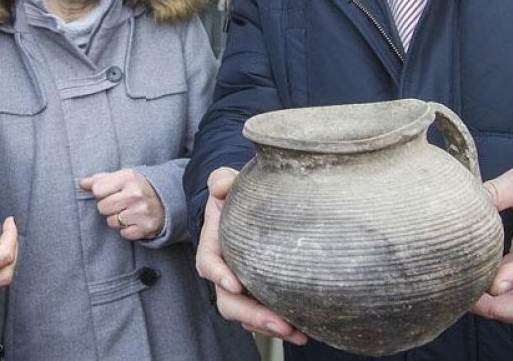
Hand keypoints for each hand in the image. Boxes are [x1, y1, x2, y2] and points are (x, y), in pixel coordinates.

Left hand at [79, 168, 164, 240]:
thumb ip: (100, 179)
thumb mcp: (122, 178)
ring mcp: (142, 211)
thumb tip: (81, 183)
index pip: (97, 190)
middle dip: (108, 207)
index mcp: (128, 177)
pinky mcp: (146, 227)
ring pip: (111, 222)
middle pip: (102, 207)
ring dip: (117, 219)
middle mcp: (135, 194)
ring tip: (128, 212)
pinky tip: (135, 221)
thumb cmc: (138, 188)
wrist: (166, 201)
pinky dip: (127, 230)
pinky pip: (123, 233)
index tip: (111, 192)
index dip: (101, 193)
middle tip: (120, 204)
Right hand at [195, 167, 306, 344]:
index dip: (218, 274)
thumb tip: (222, 188)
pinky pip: (265, 316)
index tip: (235, 283)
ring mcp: (242, 286)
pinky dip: (281, 325)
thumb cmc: (236, 194)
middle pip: (229, 301)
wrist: (249, 205)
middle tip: (279, 323)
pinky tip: (303, 329)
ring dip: (270, 327)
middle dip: (252, 315)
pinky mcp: (260, 294)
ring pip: (248, 315)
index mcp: (214, 245)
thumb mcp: (226, 181)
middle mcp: (225, 272)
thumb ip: (221, 180)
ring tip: (296, 332)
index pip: (209, 263)